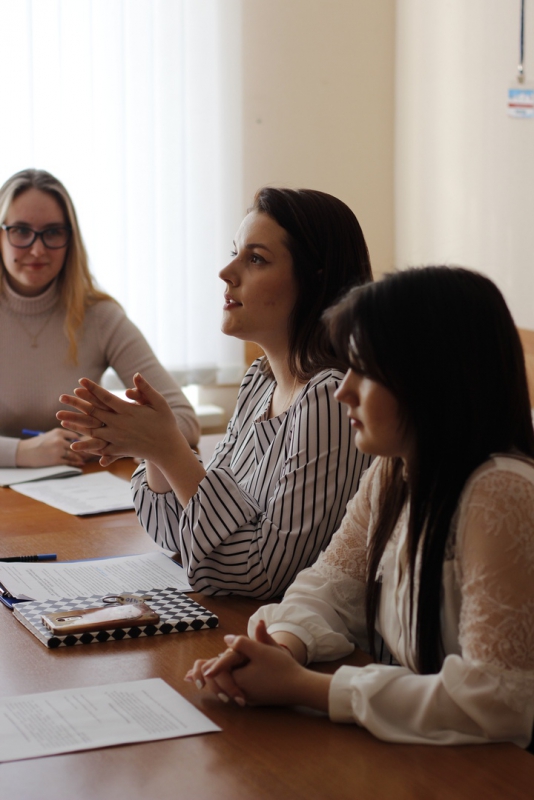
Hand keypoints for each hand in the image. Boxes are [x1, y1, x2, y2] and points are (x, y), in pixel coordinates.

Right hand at [16, 428, 85, 467]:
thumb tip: (78, 440)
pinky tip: (80, 464)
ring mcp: (58, 450)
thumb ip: (63, 436)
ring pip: (74, 454)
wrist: (25, 452)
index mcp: (58, 432)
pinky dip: (75, 463)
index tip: (87, 442)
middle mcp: (59, 440)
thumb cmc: (38, 443)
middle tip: (92, 452)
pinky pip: (69, 462)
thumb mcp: (50, 435)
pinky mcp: (56, 460)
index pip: (75, 435)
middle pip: (76, 445)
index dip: (81, 440)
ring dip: (80, 457)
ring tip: (84, 459)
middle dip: (83, 449)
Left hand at [56, 373, 181, 465]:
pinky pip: (99, 448)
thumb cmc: (165, 423)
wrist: (168, 448)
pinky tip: (74, 444)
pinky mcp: (118, 449)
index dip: (92, 389)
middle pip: (93, 412)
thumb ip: (146, 389)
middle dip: (76, 404)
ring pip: (92, 430)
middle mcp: (119, 424)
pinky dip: (86, 446)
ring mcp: (117, 437)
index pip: (105, 397)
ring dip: (76, 424)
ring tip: (61, 420)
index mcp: (128, 411)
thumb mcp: (159, 403)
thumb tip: (136, 374)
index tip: (80, 381)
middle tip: (62, 397)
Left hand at [185, 620, 319, 707]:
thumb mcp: (263, 650)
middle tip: (188, 677)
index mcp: (239, 679)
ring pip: (224, 689)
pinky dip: (223, 688)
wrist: (300, 687)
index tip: (193, 671)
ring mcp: (247, 697)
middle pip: (216, 684)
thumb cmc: (282, 667)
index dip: (204, 669)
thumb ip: (243, 643)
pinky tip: (221, 685)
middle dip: (203, 678)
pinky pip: (233, 692)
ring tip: (199, 680)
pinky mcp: (254, 699)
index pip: (215, 673)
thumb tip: (226, 639)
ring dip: (212, 683)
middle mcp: (240, 691)